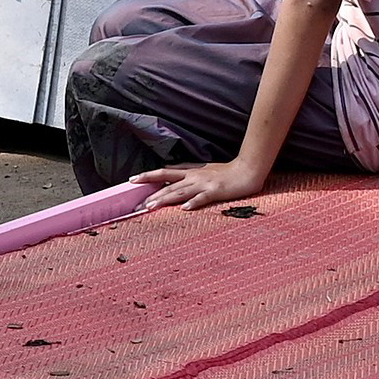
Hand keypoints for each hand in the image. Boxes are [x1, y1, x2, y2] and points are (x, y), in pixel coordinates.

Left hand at [138, 161, 271, 211]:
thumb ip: (188, 172)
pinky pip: (203, 198)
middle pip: (168, 184)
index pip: (164, 172)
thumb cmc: (227, 172)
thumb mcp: (204, 170)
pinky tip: (184, 208)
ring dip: (165, 199)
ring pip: (180, 191)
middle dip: (151, 193)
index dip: (148, 175)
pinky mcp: (216, 190)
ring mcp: (204, 183)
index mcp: (190, 172)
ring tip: (151, 207)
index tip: (131, 180)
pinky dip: (193, 203)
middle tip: (137, 204)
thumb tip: (170, 172)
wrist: (247, 170)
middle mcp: (193, 176)